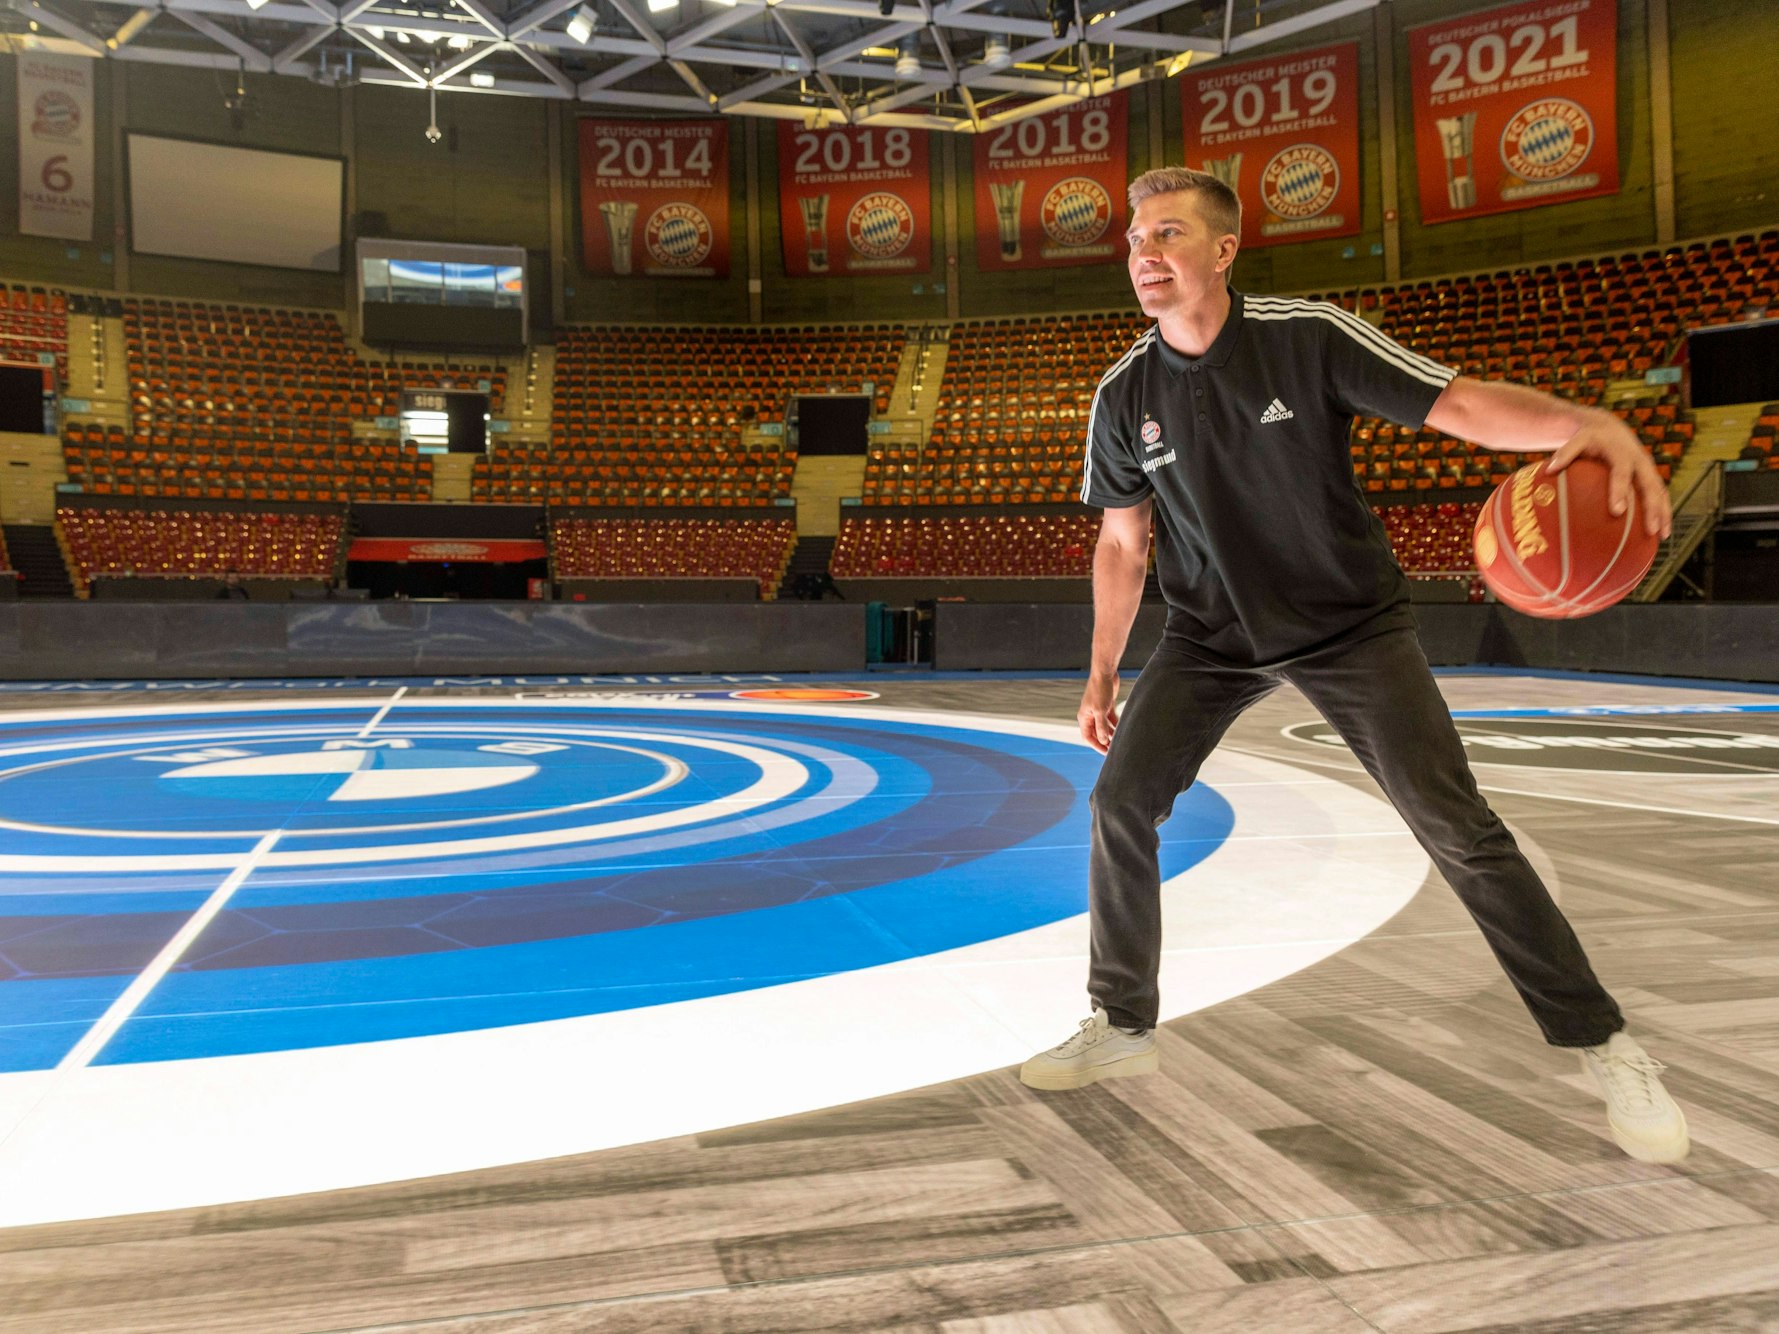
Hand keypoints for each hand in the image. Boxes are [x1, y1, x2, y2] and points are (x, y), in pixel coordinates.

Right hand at [1078, 673, 1120, 753]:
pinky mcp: (1107, 705)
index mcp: (1084, 717)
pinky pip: (1111, 719)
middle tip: (1114, 750)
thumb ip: (1101, 726)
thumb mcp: (1100, 710)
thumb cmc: (1099, 690)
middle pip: (1096, 733)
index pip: (1088, 736)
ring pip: (1104, 726)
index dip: (1096, 745)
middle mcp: (1090, 715)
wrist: (1105, 673)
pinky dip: (1116, 724)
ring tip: (1120, 741)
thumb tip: (1103, 741)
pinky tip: (1124, 729)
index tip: (1106, 752)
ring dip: (1111, 734)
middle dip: (1104, 741)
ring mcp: (1098, 710)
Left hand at [1545, 411, 1672, 538]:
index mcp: (1621, 452)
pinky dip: (1662, 511)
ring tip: (1662, 536)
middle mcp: (1639, 460)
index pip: (1622, 473)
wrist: (1609, 427)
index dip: (1620, 491)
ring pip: (1660, 491)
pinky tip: (1660, 532)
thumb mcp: (1577, 440)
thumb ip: (1564, 453)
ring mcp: (1648, 468)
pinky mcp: (1651, 475)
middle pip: (1649, 485)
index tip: (1617, 511)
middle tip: (1650, 530)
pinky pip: (1660, 494)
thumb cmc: (1588, 438)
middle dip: (1652, 507)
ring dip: (1663, 512)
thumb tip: (1549, 470)